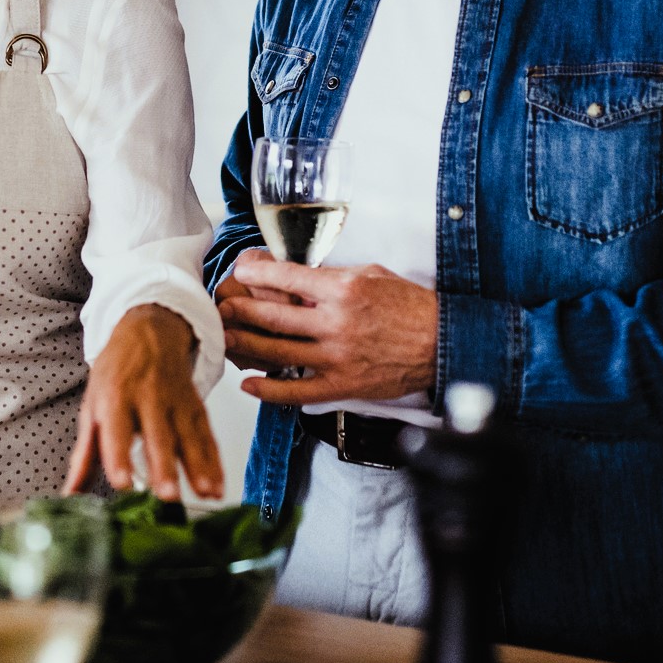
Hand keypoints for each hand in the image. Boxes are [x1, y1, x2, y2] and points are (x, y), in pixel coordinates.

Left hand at [65, 304, 222, 500]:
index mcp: (115, 398)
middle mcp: (147, 398)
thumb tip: (70, 495)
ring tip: (205, 493)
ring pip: (188, 435)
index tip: (123, 483)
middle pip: (157, 435)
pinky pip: (207, 435)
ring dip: (198, 466)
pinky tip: (218, 486)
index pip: (116, 430)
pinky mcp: (195, 405)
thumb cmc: (116, 374)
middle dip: (164, 466)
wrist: (149, 332)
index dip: (118, 457)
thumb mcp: (92, 406)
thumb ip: (84, 455)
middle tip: (168, 495)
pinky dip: (215, 461)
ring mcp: (175, 401)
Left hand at [217, 254, 437, 406]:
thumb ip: (333, 277)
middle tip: (221, 304)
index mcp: (342, 290)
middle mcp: (335, 323)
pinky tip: (249, 383)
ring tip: (223, 337)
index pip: (287, 278)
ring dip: (245, 345)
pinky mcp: (343, 385)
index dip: (257, 273)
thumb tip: (298, 277)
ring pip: (278, 352)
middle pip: (274, 316)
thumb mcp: (371, 275)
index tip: (241, 271)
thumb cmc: (409, 307)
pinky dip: (270, 389)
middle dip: (241, 309)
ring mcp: (337, 358)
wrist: (441, 343)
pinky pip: (298, 391)